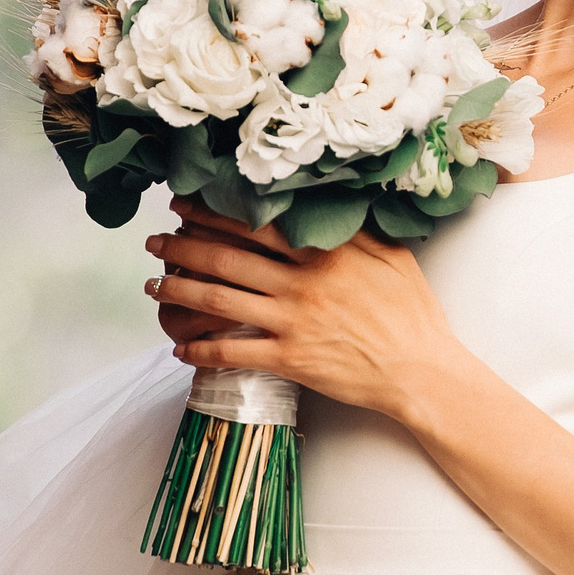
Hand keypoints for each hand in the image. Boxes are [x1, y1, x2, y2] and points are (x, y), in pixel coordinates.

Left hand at [142, 197, 466, 419]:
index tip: (186, 205)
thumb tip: (329, 204)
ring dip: (179, 292)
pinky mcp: (289, 360)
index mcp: (324, 252)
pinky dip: (201, 351)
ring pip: (219, 302)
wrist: (420, 370)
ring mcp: (292, 323)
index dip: (213, 213)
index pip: (256, 224)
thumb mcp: (392, 255)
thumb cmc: (411, 313)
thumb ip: (356, 230)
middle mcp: (301, 284)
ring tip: (153, 286)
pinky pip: (233, 353)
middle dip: (182, 247)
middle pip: (227, 259)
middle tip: (155, 242)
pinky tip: (179, 348)